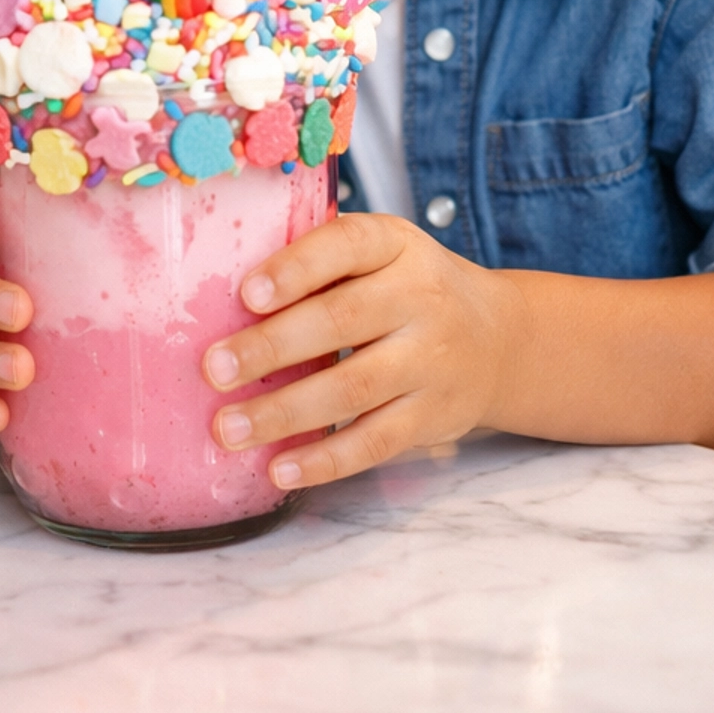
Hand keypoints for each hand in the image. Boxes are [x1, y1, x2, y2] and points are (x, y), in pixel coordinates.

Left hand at [201, 212, 517, 489]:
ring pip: (354, 389)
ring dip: (284, 413)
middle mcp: (420, 298)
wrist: (500, 339)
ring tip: (228, 428)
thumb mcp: (382, 253)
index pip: (347, 246)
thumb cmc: (409, 288)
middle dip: (271, 348)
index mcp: (395, 245)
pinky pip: (376, 442)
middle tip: (213, 370)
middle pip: (342, 321)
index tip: (247, 294)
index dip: (297, 269)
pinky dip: (325, 459)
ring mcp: (431, 361)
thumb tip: (216, 288)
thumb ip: (320, 261)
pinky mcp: (434, 416)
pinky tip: (280, 468)